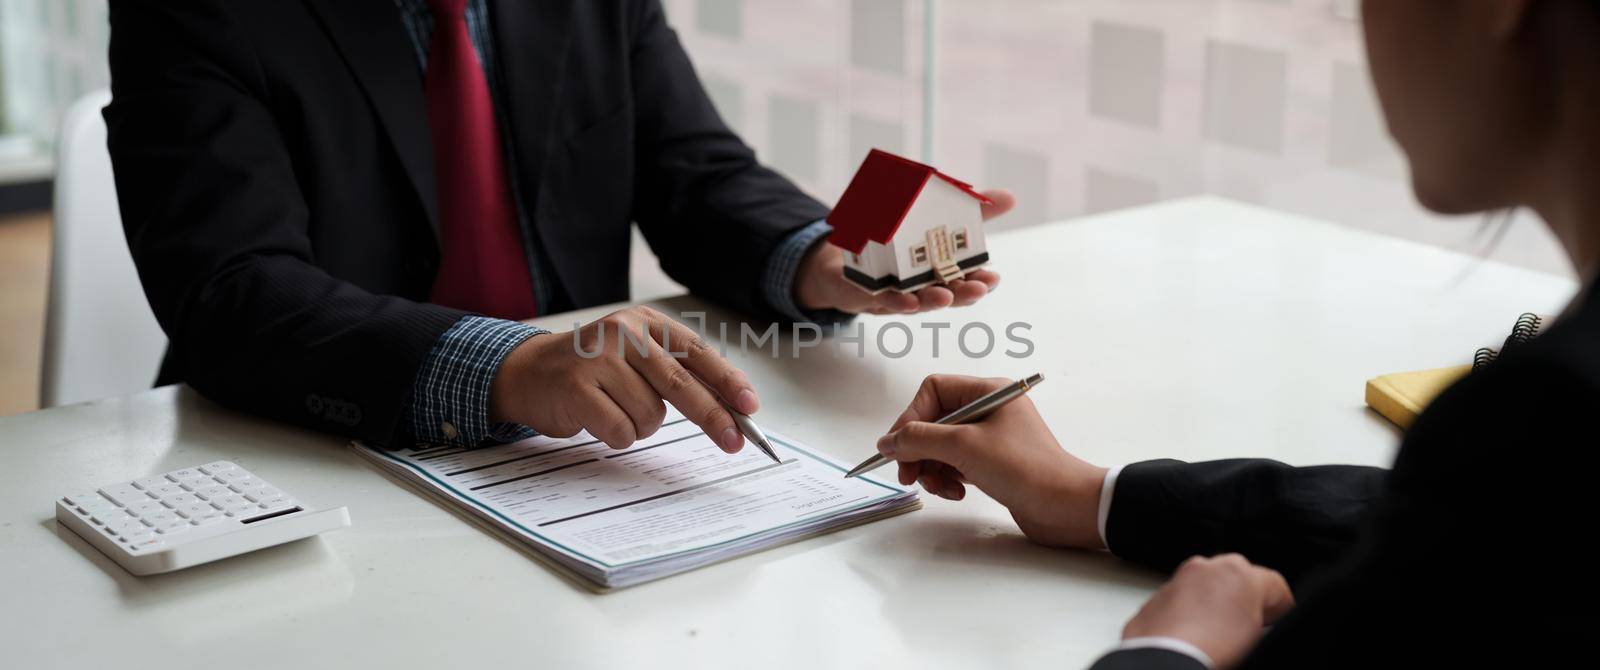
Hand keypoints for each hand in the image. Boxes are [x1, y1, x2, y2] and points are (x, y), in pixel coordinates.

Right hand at [489, 306, 757, 451]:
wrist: (527, 373)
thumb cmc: (592, 371)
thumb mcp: (635, 358)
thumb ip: (676, 374)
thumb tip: (729, 408)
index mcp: (644, 322)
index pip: (696, 353)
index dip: (726, 382)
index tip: (750, 407)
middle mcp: (622, 333)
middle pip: (680, 383)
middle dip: (712, 417)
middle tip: (734, 443)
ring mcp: (597, 358)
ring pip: (650, 414)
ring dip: (641, 426)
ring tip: (614, 410)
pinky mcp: (576, 387)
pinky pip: (621, 430)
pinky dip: (617, 436)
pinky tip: (597, 419)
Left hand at [794, 189, 1015, 314]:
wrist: (846, 257)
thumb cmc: (896, 246)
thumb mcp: (933, 223)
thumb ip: (969, 212)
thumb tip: (1010, 197)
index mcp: (938, 273)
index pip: (965, 280)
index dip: (980, 282)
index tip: (993, 278)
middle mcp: (920, 289)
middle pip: (946, 296)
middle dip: (963, 294)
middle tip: (978, 289)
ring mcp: (895, 294)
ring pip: (916, 302)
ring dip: (931, 301)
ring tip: (944, 298)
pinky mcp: (868, 292)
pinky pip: (882, 298)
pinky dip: (895, 299)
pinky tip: (905, 299)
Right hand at [876, 374, 1108, 548]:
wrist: (1065, 506)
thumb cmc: (1023, 468)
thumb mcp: (964, 447)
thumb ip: (919, 439)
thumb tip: (887, 442)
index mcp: (988, 392)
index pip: (933, 391)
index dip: (911, 418)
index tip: (898, 447)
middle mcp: (989, 410)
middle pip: (934, 421)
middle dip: (918, 450)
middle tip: (909, 476)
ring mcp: (991, 438)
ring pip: (942, 447)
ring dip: (933, 469)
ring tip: (941, 488)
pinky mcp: (993, 464)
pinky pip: (956, 464)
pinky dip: (949, 478)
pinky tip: (958, 492)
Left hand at [1122, 554, 1294, 669]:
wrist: (1164, 664)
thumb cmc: (1213, 653)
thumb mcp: (1257, 642)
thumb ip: (1264, 626)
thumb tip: (1260, 631)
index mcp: (1240, 573)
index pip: (1275, 586)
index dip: (1282, 609)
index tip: (1280, 621)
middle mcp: (1207, 568)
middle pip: (1238, 580)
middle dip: (1246, 602)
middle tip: (1252, 630)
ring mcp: (1178, 581)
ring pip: (1206, 588)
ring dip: (1215, 606)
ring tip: (1221, 638)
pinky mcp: (1156, 599)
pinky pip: (1181, 601)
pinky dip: (1189, 614)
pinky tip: (1194, 639)